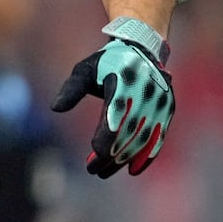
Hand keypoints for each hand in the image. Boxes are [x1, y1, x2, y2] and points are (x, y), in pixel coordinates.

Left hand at [51, 16, 173, 176]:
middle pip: (128, 133)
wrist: (142, 49)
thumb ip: (71, 89)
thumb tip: (55, 108)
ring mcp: (159, 104)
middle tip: (93, 170)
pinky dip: (147, 156)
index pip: (115, 116)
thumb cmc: (106, 62)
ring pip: (142, 139)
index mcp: (124, 83)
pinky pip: (158, 138)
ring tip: (105, 171)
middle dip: (111, 155)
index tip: (95, 154)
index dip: (106, 138)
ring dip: (124, 159)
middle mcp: (145, 94)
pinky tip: (133, 170)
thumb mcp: (84, 70)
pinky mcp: (167, 111)